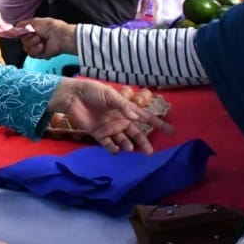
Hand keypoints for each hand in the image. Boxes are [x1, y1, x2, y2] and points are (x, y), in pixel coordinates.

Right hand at [19, 17, 76, 58]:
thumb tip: (14, 26)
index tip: (20, 32)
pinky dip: (36, 50)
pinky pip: (32, 54)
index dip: (20, 33)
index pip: (21, 33)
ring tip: (40, 41)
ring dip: (33, 44)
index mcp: (33, 29)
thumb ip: (23, 24)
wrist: (61, 37)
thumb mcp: (35, 21)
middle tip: (36, 35)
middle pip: (23, 41)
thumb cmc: (52, 27)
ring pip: (26, 48)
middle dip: (28, 39)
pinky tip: (42, 46)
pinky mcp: (41, 54)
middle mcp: (35, 38)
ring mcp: (37, 46)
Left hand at [48, 79, 171, 154]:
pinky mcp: (99, 134)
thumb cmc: (93, 91)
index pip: (145, 117)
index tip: (170, 131)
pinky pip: (108, 144)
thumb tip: (136, 117)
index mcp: (126, 109)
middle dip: (144, 142)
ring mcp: (110, 128)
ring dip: (128, 145)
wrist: (73, 96)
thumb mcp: (109, 95)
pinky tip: (117, 150)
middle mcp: (120, 120)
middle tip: (150, 152)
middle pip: (136, 133)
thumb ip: (123, 106)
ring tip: (130, 148)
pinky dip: (113, 148)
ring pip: (124, 140)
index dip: (158, 124)